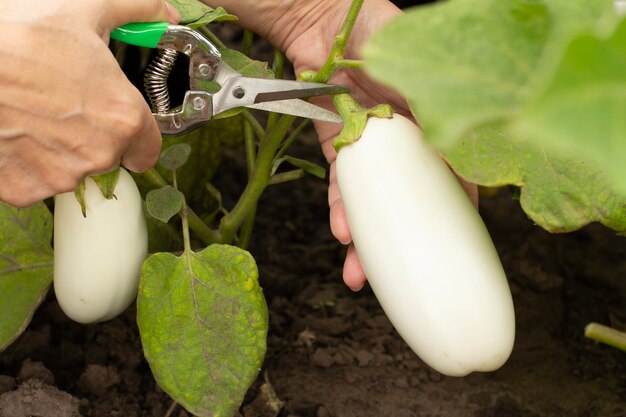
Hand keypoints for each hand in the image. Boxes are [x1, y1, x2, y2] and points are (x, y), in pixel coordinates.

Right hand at [0, 0, 179, 206]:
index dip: (135, 138)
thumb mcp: (84, 9)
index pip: (147, 150)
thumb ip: (135, 11)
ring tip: (31, 115)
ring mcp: (60, 176)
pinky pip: (34, 183)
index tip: (121, 129)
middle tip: (61, 106)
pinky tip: (12, 133)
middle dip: (90, 137)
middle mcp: (98, 154)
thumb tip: (164, 11)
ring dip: (57, 151)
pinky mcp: (24, 190)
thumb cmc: (19, 36)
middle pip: (106, 156)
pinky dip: (25, 165)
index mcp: (123, 118)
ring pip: (70, 170)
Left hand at [202, 0, 477, 289]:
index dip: (456, 213)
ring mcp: (370, 141)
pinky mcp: (338, 139)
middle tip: (401, 277)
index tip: (456, 248)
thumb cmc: (378, 31)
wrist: (322, 17)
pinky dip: (339, 205)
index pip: (455, 175)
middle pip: (409, 196)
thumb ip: (438, 110)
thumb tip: (461, 157)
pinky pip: (339, 180)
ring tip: (359, 267)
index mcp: (435, 121)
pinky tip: (340, 229)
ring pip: (372, 197)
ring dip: (365, 235)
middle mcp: (404, 137)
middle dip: (405, 239)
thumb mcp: (418, 73)